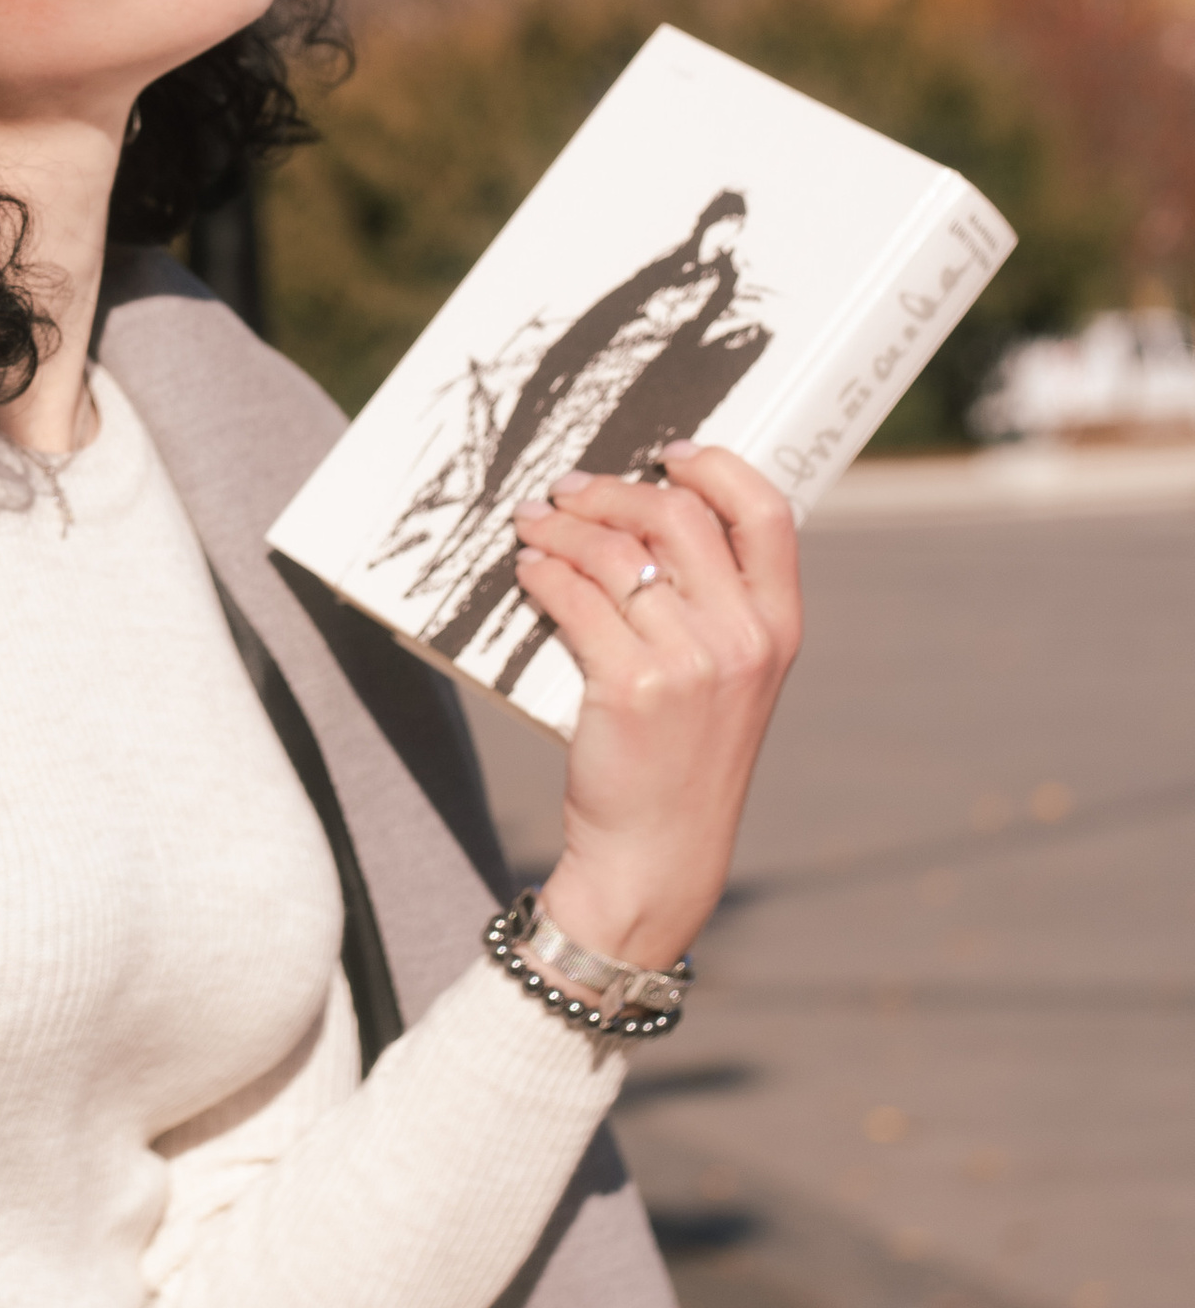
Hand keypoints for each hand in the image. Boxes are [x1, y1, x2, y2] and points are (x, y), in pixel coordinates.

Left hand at [513, 444, 800, 974]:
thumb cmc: (683, 760)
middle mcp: (745, 640)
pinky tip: (527, 573)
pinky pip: (574, 598)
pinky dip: (542, 573)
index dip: (716, 467)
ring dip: (561, 527)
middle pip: (677, 516)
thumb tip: (646, 519)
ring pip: (613, 553)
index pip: (767, 512)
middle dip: (611, 492)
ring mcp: (692, 664)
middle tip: (567, 491)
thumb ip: (712, 608)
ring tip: (533, 525)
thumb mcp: (728, 682)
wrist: (658, 853)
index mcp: (780, 628)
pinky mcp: (632, 687)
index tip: (667, 454)